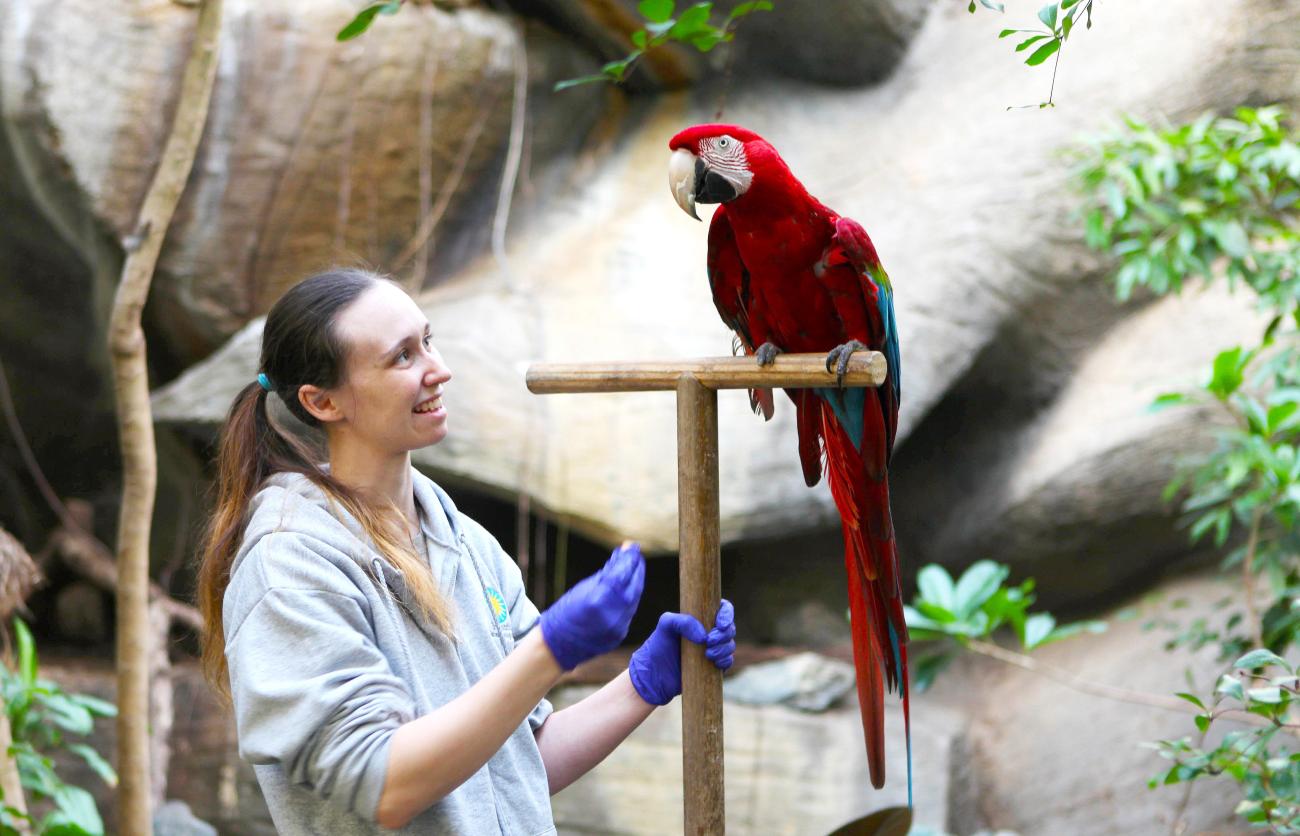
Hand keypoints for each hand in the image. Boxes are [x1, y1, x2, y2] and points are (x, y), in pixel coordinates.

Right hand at [539, 542, 644, 670]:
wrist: (556, 646)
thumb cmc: (565, 612)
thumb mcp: (583, 588)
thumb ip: (606, 574)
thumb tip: (623, 556)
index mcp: (598, 601)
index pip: (621, 575)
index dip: (629, 560)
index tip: (633, 548)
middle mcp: (611, 616)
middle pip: (632, 588)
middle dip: (636, 570)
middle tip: (636, 557)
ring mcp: (617, 628)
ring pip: (633, 600)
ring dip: (635, 583)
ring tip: (634, 569)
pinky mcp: (619, 635)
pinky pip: (629, 612)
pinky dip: (630, 599)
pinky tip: (628, 588)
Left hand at [629, 599, 735, 705]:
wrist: (654, 675)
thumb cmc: (658, 646)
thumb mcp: (665, 625)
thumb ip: (683, 621)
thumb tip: (704, 636)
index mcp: (700, 618)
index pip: (722, 608)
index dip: (726, 614)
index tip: (720, 625)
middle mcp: (708, 631)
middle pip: (730, 628)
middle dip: (724, 635)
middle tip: (710, 641)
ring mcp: (712, 649)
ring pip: (730, 645)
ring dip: (724, 649)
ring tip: (707, 654)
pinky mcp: (713, 666)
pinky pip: (728, 661)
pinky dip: (725, 660)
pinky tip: (714, 663)